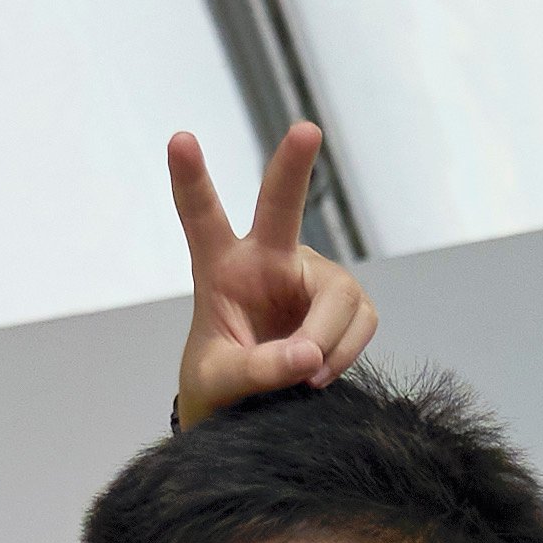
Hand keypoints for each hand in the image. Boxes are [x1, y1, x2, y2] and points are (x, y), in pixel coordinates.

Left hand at [168, 127, 375, 415]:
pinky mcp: (344, 302)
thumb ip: (257, 370)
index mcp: (220, 269)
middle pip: (282, 205)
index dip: (191, 180)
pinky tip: (321, 374)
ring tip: (308, 377)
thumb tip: (308, 357)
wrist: (252, 411)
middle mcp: (268, 259)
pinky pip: (362, 319)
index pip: (202, 218)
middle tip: (306, 130)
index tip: (179, 139)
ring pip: (340, 293)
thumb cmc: (221, 386)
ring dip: (329, 339)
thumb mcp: (221, 384)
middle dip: (292, 167)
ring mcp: (310, 277)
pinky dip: (347, 351)